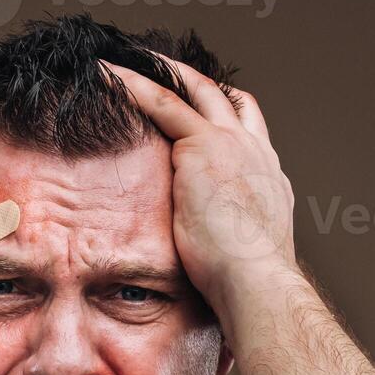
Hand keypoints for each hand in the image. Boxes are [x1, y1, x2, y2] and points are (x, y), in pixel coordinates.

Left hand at [101, 56, 298, 327]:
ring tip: (124, 68)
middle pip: (229, 102)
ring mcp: (232, 146)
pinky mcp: (203, 147)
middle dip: (198, 85)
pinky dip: (134, 87)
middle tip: (166, 71)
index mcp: (267, 183)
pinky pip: (163, 102)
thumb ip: (224, 261)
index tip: (204, 120)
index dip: (227, 122)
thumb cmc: (247, 294)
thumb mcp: (238, 268)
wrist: (256, 285)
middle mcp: (255, 155)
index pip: (249, 138)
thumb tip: (214, 307)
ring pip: (194, 92)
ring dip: (159, 73)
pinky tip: (108, 79)